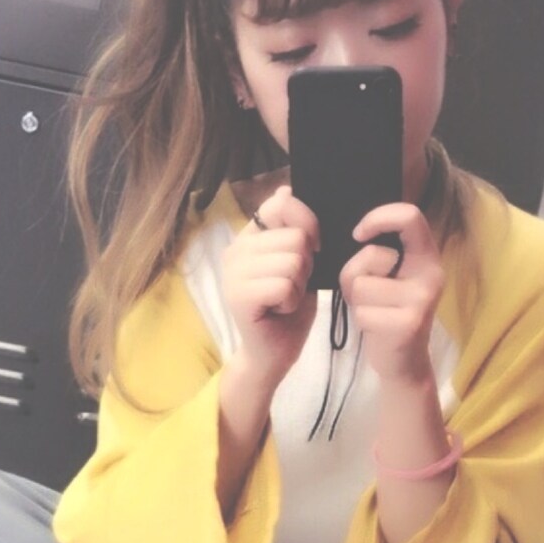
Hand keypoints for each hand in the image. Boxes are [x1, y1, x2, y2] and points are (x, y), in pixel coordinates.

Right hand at [221, 184, 319, 387]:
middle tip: (292, 286)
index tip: (310, 250)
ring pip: (292, 261)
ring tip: (285, 300)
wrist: (274, 354)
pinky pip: (283, 285)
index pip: (282, 204)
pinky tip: (279, 310)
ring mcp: (233, 273)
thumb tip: (286, 188)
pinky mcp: (238, 296)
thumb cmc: (289, 309)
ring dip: (299, 286)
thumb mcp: (299, 262)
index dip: (308, 224)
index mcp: (249, 236)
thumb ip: (294, 228)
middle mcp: (235, 249)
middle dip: (306, 266)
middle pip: (295, 237)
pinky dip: (291, 301)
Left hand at [340, 203, 444, 382]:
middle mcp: (430, 274)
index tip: (358, 235)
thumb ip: (377, 253)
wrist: (404, 362)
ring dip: (356, 301)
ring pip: (361, 285)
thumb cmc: (386, 311)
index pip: (409, 216)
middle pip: (372, 255)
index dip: (377, 218)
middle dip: (354, 274)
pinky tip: (377, 328)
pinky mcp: (408, 324)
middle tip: (368, 294)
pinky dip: (360, 321)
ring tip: (374, 311)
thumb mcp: (388, 276)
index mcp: (426, 256)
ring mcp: (421, 300)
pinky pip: (362, 312)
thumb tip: (357, 236)